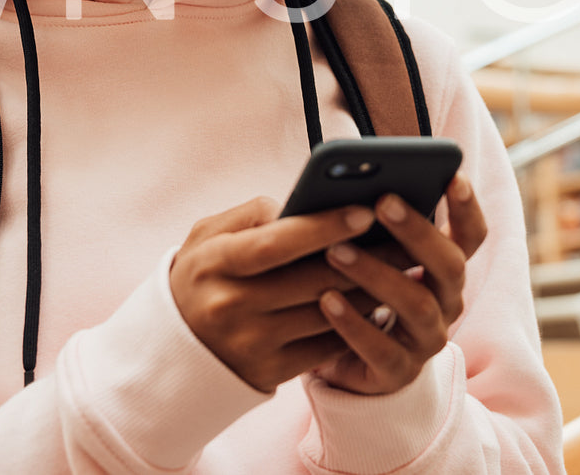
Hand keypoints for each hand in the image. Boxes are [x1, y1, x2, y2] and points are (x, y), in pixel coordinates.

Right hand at [170, 196, 385, 392]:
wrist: (175, 346)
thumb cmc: (202, 275)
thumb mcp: (208, 235)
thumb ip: (252, 215)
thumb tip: (304, 206)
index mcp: (214, 263)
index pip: (275, 244)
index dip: (322, 227)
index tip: (365, 211)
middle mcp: (230, 306)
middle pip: (311, 281)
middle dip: (366, 258)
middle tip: (405, 239)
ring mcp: (250, 344)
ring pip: (326, 315)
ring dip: (370, 292)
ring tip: (402, 269)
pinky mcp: (268, 372)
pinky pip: (323, 348)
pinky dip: (355, 325)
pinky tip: (378, 304)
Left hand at [311, 172, 487, 394]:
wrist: (351, 363)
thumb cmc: (361, 291)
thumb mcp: (372, 255)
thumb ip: (372, 224)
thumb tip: (349, 179)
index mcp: (446, 269)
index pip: (471, 236)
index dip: (467, 207)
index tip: (452, 175)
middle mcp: (447, 302)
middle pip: (449, 264)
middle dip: (417, 231)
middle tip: (382, 200)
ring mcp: (426, 340)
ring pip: (417, 304)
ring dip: (376, 273)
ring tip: (335, 251)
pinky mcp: (398, 372)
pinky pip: (381, 349)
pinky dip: (353, 323)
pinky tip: (325, 300)